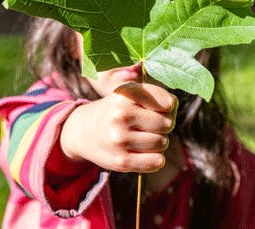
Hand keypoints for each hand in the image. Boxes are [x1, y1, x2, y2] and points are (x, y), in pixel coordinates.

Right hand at [60, 82, 177, 172]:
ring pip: (162, 142)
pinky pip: (156, 161)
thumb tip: (172, 106)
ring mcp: (120, 138)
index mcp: (125, 94)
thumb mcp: (129, 93)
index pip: (167, 102)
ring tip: (143, 137)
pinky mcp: (121, 161)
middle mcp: (121, 114)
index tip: (160, 108)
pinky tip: (144, 152)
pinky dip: (156, 158)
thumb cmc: (115, 110)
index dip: (168, 106)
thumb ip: (155, 95)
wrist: (82, 130)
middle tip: (150, 124)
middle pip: (167, 123)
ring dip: (158, 141)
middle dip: (164, 125)